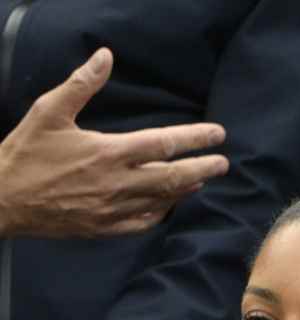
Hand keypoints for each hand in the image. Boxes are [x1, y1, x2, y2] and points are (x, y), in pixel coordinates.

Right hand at [0, 48, 228, 238]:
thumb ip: (82, 84)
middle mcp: (117, 183)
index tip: (218, 134)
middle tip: (224, 163)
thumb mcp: (49, 112)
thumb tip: (106, 57)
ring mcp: (114, 209)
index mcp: (108, 153)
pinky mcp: (106, 227)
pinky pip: (145, 221)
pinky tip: (170, 203)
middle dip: (204, 168)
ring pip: (164, 200)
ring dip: (187, 189)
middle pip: (175, 177)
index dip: (196, 139)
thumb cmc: (25, 153)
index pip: (164, 144)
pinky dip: (163, 212)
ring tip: (203, 179)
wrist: (3, 200)